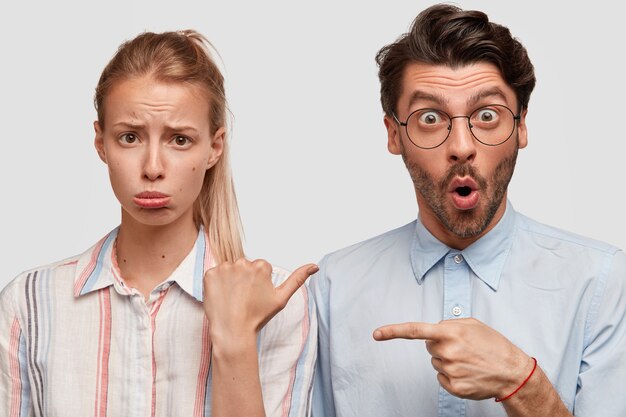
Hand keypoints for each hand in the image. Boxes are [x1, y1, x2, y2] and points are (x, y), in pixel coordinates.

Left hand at [203, 258, 317, 351]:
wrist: (233, 331)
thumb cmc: (257, 317)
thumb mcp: (281, 298)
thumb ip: (297, 279)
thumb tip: (314, 266)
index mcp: (261, 266)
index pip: (259, 268)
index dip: (257, 284)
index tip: (254, 296)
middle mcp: (243, 262)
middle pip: (244, 267)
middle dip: (244, 279)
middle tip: (243, 299)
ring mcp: (224, 268)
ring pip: (229, 270)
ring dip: (230, 281)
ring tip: (232, 299)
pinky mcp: (209, 274)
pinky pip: (214, 274)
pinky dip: (216, 284)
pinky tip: (221, 297)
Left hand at [373, 318, 532, 399]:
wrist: (512, 372)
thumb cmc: (493, 345)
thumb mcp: (472, 324)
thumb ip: (448, 324)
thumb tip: (432, 330)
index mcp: (450, 333)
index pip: (415, 330)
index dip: (393, 331)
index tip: (377, 334)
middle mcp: (447, 352)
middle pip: (429, 347)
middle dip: (441, 345)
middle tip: (462, 347)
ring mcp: (450, 371)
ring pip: (436, 362)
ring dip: (448, 360)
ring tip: (469, 360)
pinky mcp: (454, 387)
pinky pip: (441, 377)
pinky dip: (451, 375)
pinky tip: (468, 372)